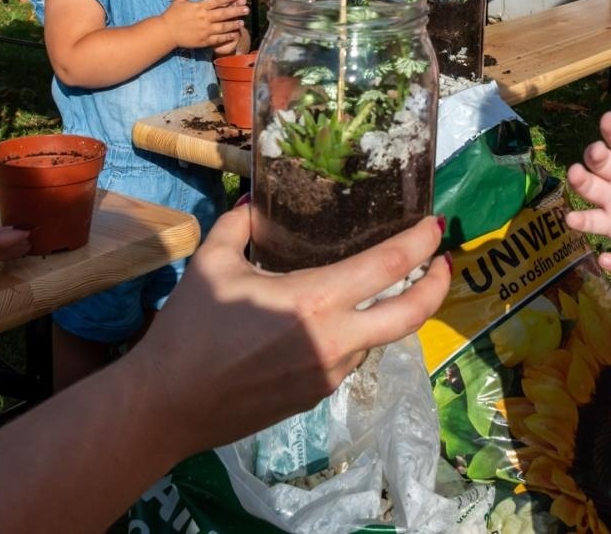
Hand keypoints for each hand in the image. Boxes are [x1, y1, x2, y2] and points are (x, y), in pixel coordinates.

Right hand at [127, 208, 448, 452]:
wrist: (167, 405)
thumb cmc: (190, 329)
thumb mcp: (213, 263)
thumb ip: (239, 226)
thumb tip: (253, 204)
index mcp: (316, 300)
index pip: (390, 266)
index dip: (421, 243)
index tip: (437, 225)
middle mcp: (336, 340)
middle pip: (412, 315)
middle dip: (437, 286)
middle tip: (443, 262)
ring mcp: (330, 374)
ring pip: (378, 337)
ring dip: (388, 312)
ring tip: (380, 287)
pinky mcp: (316, 397)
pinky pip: (347, 358)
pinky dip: (352, 335)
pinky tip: (329, 322)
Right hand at [160, 0, 248, 51]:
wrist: (166, 32)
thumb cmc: (171, 16)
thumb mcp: (178, 1)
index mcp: (199, 7)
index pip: (217, 1)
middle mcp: (204, 18)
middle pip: (224, 14)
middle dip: (236, 11)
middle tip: (247, 8)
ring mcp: (205, 30)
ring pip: (223, 27)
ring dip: (234, 24)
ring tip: (242, 22)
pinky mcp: (204, 40)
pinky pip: (218, 38)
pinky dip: (227, 36)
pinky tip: (234, 34)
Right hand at [565, 109, 610, 254]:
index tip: (608, 119)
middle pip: (602, 161)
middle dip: (596, 154)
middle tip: (596, 151)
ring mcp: (610, 197)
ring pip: (591, 187)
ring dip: (581, 181)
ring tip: (574, 174)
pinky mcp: (608, 223)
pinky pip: (593, 220)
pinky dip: (582, 220)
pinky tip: (571, 219)